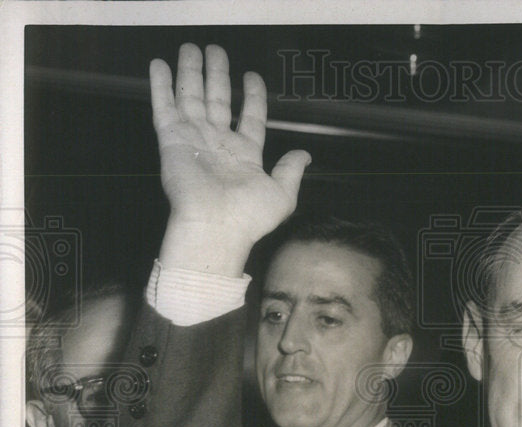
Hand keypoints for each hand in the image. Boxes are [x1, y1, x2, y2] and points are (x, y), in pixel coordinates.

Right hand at [151, 43, 310, 275]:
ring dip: (191, 71)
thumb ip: (291, 170)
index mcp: (245, 154)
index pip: (250, 117)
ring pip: (192, 96)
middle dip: (217, 74)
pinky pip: (164, 106)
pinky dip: (161, 85)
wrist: (216, 225)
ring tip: (190, 47)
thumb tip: (305, 154)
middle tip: (214, 49)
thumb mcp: (282, 194)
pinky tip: (159, 64)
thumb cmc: (249, 216)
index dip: (253, 96)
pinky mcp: (171, 138)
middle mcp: (218, 143)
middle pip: (218, 100)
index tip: (252, 75)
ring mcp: (194, 139)